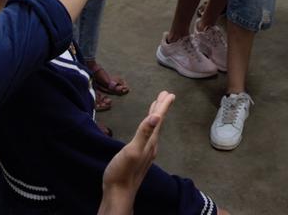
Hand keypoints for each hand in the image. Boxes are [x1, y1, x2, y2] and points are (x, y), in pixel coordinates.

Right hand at [99, 91, 174, 214]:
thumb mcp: (132, 151)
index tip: (169, 93)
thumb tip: (156, 116)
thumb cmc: (122, 172)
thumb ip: (143, 133)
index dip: (163, 106)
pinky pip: (147, 136)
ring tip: (156, 106)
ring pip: (153, 129)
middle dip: (161, 108)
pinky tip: (146, 129)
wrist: (118, 194)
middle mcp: (151, 145)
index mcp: (150, 141)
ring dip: (155, 116)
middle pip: (158, 123)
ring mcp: (145, 152)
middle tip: (165, 94)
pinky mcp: (139, 156)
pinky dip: (148, 127)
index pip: (158, 119)